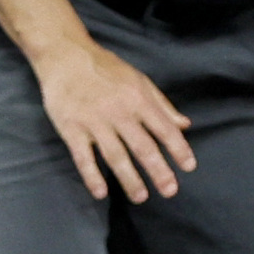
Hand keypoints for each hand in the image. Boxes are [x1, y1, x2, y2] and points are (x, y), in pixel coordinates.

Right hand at [32, 38, 194, 201]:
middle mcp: (119, 112)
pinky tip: (101, 192)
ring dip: (129, 179)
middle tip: (170, 191)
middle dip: (158, 170)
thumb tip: (185, 125)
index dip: (178, 148)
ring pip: (115, 156)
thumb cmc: (106, 69)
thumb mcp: (139, 80)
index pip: (163, 128)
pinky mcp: (72, 129)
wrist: (65, 56)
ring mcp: (94, 122)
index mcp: (138, 99)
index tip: (189, 167)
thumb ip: (162, 105)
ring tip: (141, 197)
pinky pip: (83, 157)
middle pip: (142, 146)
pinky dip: (92, 176)